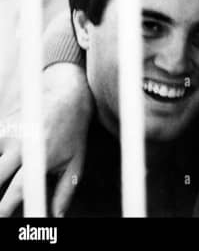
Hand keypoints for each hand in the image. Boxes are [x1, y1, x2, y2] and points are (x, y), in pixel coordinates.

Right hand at [0, 63, 93, 216]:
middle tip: (0, 210)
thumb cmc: (74, 132)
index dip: (6, 206)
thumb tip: (56, 217)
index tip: (2, 218)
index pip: (18, 188)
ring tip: (7, 175)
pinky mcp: (1, 126)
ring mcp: (8, 133)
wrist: (66, 94)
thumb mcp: (76, 162)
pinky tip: (4, 163)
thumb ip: (65, 192)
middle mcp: (21, 144)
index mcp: (42, 156)